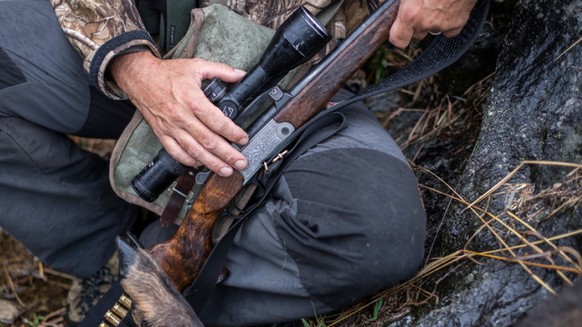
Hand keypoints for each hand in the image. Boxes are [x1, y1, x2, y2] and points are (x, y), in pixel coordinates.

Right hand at [109, 51, 247, 176]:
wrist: (139, 77)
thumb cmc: (167, 73)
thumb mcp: (197, 65)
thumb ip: (221, 70)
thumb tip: (241, 74)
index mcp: (192, 100)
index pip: (217, 121)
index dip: (232, 132)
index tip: (243, 139)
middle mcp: (182, 117)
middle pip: (208, 141)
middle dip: (227, 154)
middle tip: (241, 163)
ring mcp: (171, 128)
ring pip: (194, 151)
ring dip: (212, 163)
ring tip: (226, 170)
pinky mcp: (162, 134)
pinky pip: (176, 152)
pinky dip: (189, 161)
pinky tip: (201, 164)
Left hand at [389, 0, 477, 47]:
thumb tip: (382, 1)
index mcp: (411, 14)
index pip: (398, 40)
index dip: (397, 36)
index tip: (397, 30)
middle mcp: (426, 22)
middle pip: (416, 36)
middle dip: (414, 26)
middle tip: (416, 10)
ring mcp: (444, 24)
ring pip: (432, 31)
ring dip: (430, 23)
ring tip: (432, 6)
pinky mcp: (459, 22)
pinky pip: (449, 30)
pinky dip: (447, 23)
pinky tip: (446, 9)